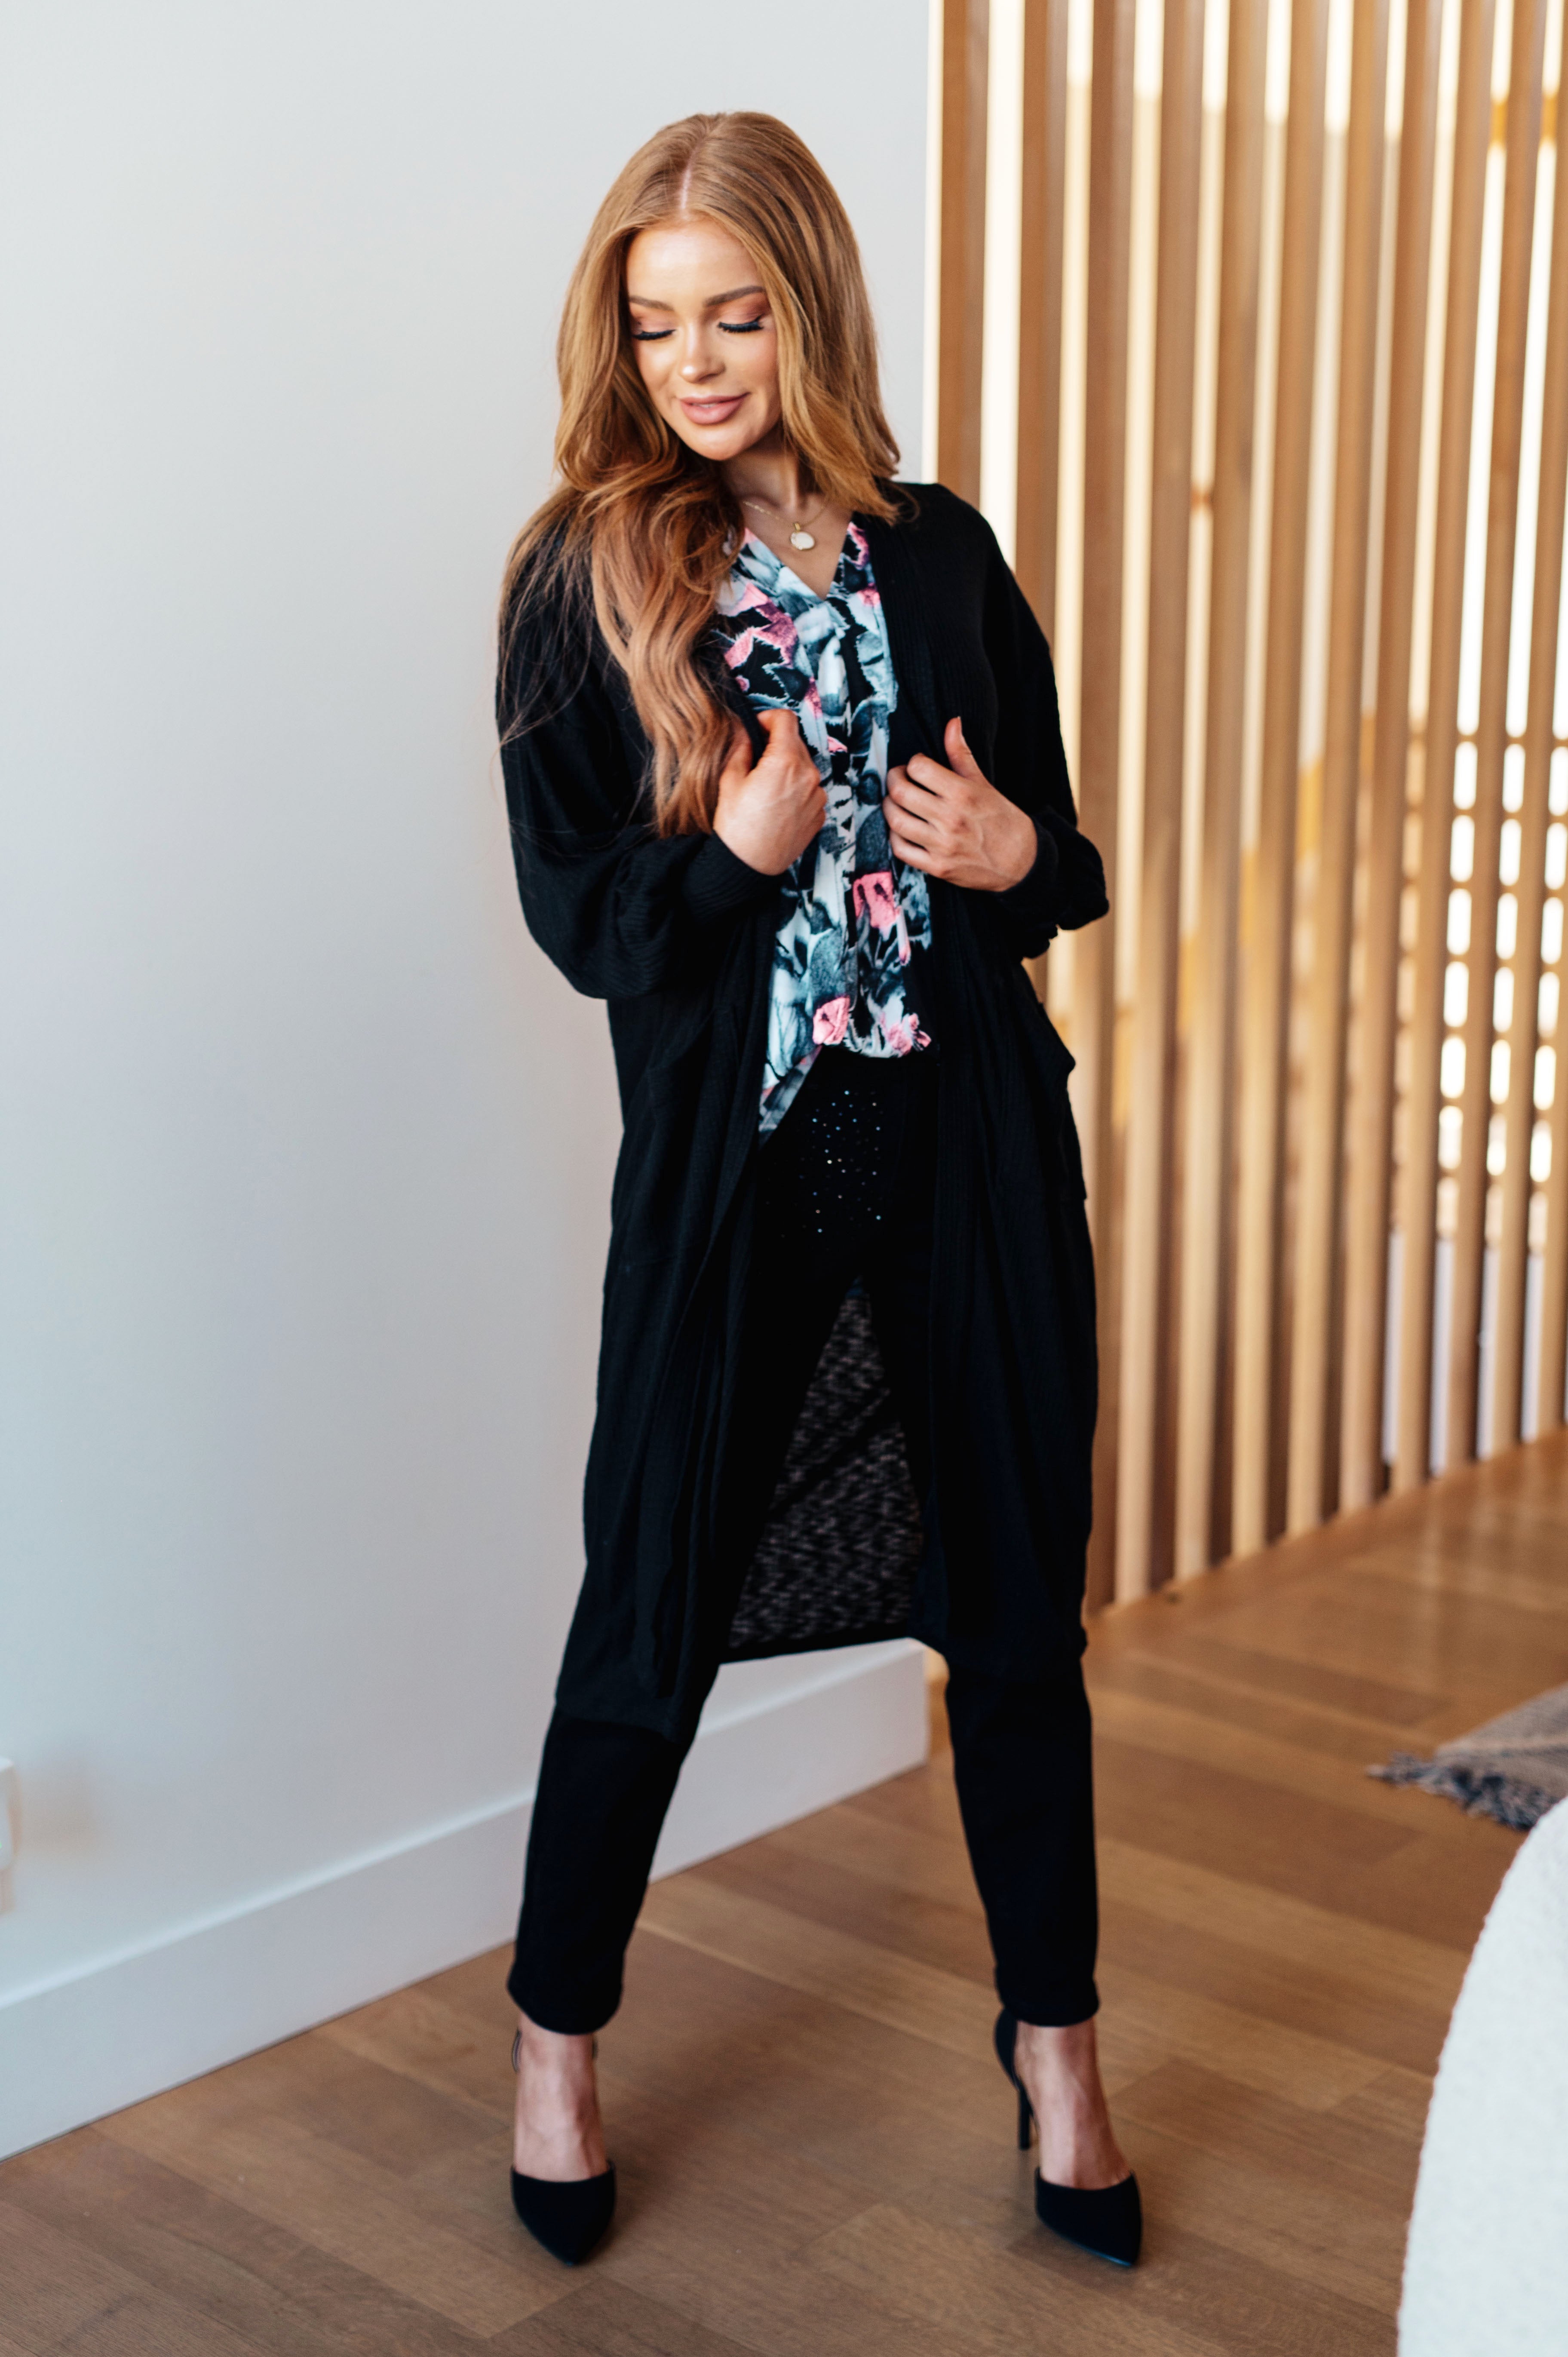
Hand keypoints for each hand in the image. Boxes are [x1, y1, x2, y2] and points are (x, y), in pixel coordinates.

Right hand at [713, 709, 826, 874]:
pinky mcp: (820, 813)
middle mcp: (808, 775)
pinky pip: (810, 790)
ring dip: (788, 768)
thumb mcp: (730, 781)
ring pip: (804, 767)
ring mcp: (818, 795)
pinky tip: (778, 804)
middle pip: (796, 743)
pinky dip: (797, 789)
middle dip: (777, 745)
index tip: (758, 727)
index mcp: (785, 761)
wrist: (749, 866)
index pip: (786, 719)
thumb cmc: (737, 826)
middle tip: (756, 760)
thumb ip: (740, 748)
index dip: (769, 718)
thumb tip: (744, 730)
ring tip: (767, 787)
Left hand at [885, 717, 1036, 890]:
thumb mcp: (984, 784)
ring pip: (896, 821)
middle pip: (901, 792)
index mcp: (963, 794)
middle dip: (894, 780)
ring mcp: (942, 845)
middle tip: (899, 779)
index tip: (917, 767)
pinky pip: (900, 849)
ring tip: (896, 802)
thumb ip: (962, 755)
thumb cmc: (1002, 820)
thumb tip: (952, 722)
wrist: (1021, 863)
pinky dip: (894, 836)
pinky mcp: (937, 867)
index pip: (919, 768)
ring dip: (889, 807)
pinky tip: (901, 828)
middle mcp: (951, 819)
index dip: (913, 763)